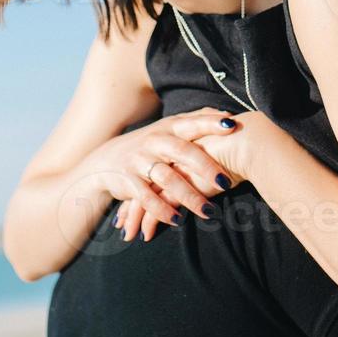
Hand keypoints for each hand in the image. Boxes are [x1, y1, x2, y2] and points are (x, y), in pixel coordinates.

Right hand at [73, 106, 239, 239]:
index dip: (211, 124)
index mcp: (169, 127)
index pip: (193, 123)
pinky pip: (146, 198)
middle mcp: (155, 141)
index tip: (232, 126)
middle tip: (226, 183)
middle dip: (205, 167)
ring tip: (209, 211)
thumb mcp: (168, 127)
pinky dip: (161, 210)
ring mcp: (140, 161)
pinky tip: (177, 221)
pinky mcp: (128, 182)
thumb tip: (227, 115)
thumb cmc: (149, 144)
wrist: (105, 161)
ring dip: (188, 196)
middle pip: (182, 152)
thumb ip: (195, 120)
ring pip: (167, 178)